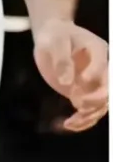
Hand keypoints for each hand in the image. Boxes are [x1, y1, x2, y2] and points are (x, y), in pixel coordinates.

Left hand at [31, 17, 108, 131]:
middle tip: (78, 105)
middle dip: (96, 100)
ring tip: (70, 123)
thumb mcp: (55, 43)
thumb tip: (67, 83)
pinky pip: (88, 109)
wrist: (53, 37)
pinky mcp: (82, 92)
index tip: (79, 81)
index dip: (93, 75)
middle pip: (108, 89)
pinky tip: (68, 125)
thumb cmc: (55, 36)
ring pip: (101, 104)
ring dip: (89, 116)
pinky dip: (81, 120)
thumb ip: (61, 61)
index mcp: (98, 51)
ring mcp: (93, 82)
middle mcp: (101, 69)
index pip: (102, 67)